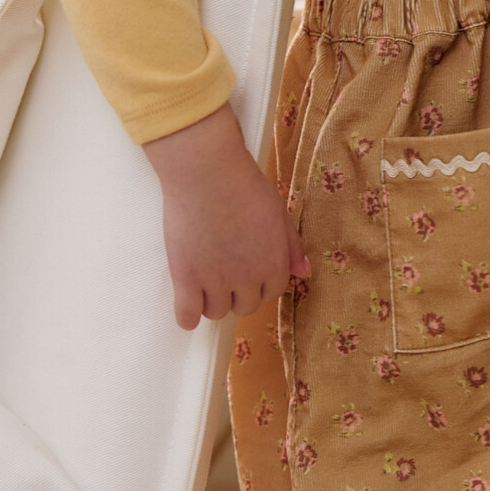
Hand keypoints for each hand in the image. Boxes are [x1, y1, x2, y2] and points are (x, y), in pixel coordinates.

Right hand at [143, 102, 311, 329]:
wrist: (206, 172)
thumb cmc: (243, 185)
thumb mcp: (278, 211)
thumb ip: (291, 245)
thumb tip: (304, 273)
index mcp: (274, 262)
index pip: (272, 293)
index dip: (260, 281)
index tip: (247, 267)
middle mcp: (248, 278)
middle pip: (245, 306)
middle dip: (238, 292)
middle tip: (225, 267)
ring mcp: (216, 281)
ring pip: (216, 313)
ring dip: (212, 300)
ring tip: (204, 276)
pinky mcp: (186, 279)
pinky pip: (187, 317)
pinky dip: (188, 315)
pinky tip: (188, 300)